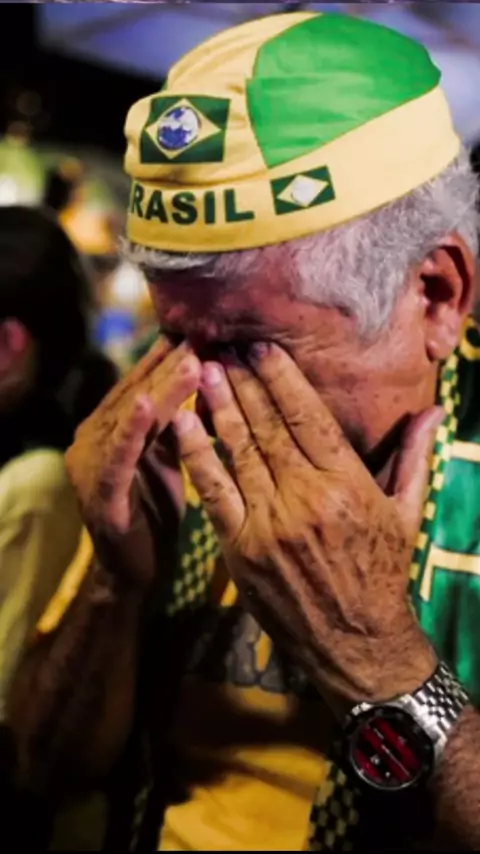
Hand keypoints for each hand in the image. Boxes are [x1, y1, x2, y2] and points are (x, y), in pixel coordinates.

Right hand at [65, 337, 200, 589]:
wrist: (135, 573)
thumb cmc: (154, 511)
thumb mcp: (166, 458)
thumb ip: (174, 422)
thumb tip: (206, 379)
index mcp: (108, 429)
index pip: (141, 383)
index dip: (169, 356)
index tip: (202, 328)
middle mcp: (91, 439)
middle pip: (136, 392)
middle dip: (169, 363)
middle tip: (202, 333)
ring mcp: (91, 466)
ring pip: (129, 418)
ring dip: (160, 388)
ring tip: (190, 359)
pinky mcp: (100, 494)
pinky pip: (119, 456)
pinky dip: (131, 429)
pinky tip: (144, 403)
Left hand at [173, 343, 440, 710]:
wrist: (356, 643)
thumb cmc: (383, 573)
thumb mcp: (407, 513)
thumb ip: (414, 458)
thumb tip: (432, 410)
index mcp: (347, 485)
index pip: (307, 416)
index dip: (280, 377)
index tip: (260, 346)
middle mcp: (305, 499)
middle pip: (266, 426)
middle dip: (241, 381)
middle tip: (221, 346)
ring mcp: (268, 525)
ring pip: (237, 452)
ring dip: (215, 406)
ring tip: (199, 369)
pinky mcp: (240, 550)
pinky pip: (212, 492)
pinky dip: (196, 454)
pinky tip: (182, 422)